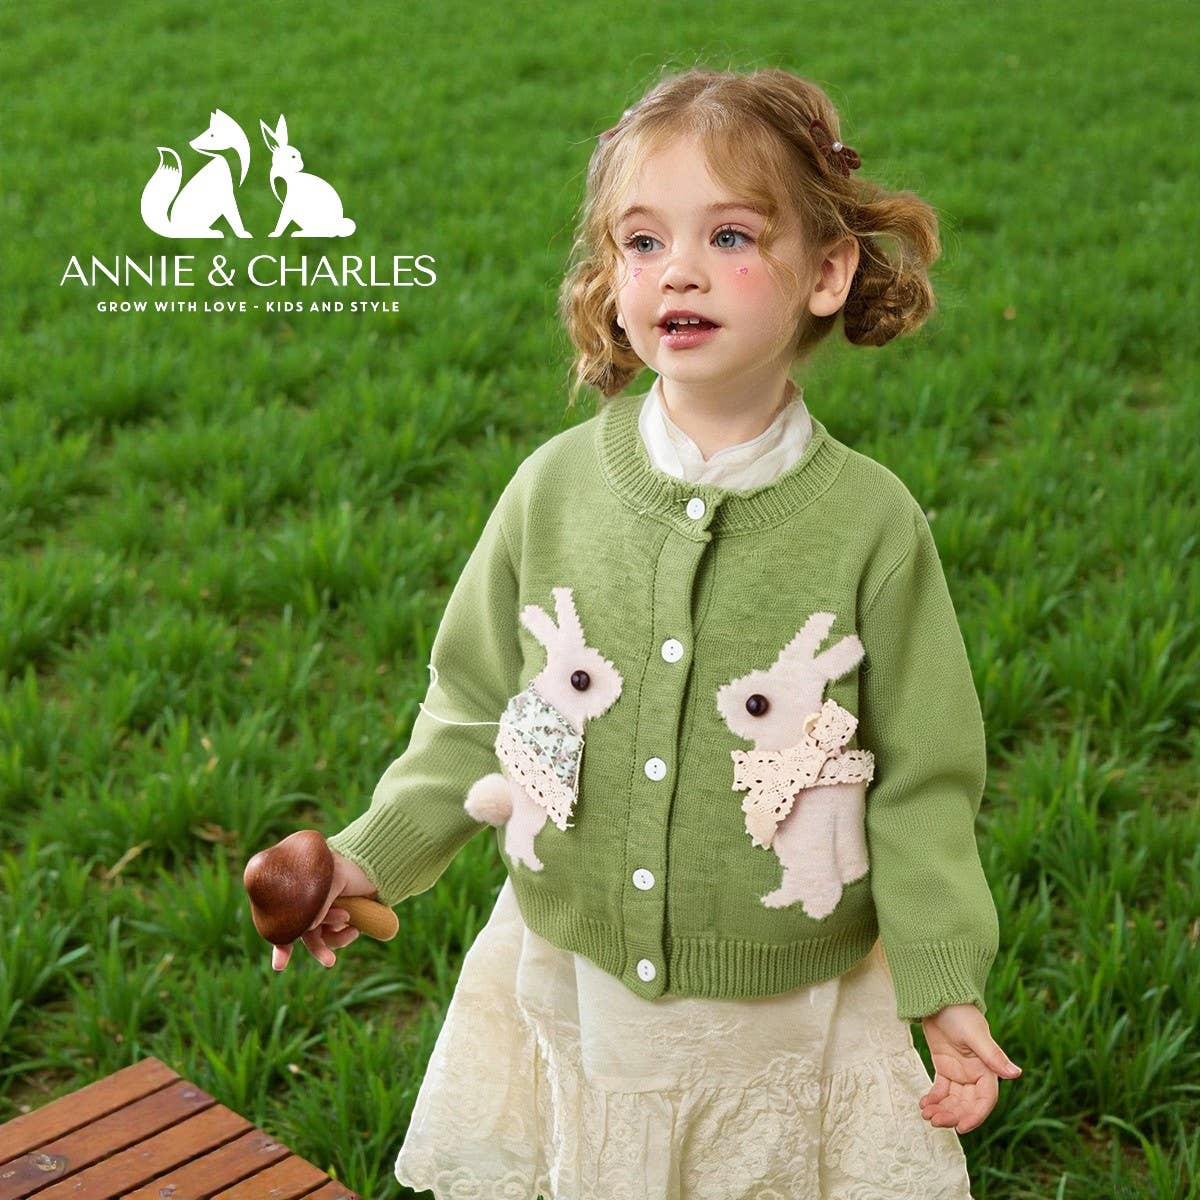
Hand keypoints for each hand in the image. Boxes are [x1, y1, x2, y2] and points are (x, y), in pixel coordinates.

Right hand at [271, 850, 375, 971]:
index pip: (283, 918)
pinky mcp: (337, 924)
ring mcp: (322, 917)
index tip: (279, 966)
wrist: (373, 870)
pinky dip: (345, 936)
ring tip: (353, 931)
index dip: (281, 943)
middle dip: (317, 950)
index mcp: (298, 894)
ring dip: (337, 939)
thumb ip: (322, 902)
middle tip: (329, 961)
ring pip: (322, 939)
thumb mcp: (336, 878)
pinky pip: (336, 937)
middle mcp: (307, 908)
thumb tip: (309, 927)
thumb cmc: (350, 868)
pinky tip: (355, 929)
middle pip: (304, 934)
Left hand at [918, 1003, 1021, 1133]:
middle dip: (953, 1115)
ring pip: (953, 1100)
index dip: (975, 1116)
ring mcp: (960, 1072)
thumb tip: (1016, 1074)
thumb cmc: (960, 1012)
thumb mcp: (975, 1034)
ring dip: (942, 1109)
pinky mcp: (945, 1068)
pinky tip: (923, 1104)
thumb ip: (993, 1055)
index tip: (961, 1127)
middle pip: (967, 1104)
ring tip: (926, 1115)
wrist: (939, 997)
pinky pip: (941, 1089)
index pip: (985, 1100)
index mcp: (987, 1069)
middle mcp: (975, 1074)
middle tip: (934, 1121)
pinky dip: (933, 1098)